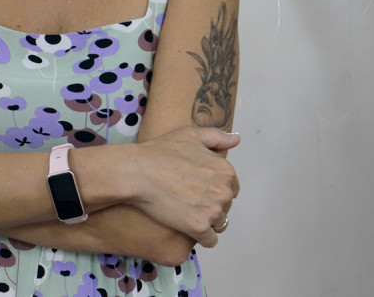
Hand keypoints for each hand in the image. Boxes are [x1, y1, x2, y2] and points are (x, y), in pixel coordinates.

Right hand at [130, 126, 238, 247]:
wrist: (137, 172)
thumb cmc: (160, 151)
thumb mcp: (189, 134)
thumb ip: (217, 137)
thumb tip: (237, 139)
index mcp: (226, 171)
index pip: (231, 187)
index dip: (213, 186)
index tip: (195, 185)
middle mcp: (225, 192)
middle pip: (225, 206)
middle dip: (210, 203)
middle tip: (187, 197)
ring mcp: (213, 211)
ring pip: (219, 224)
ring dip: (206, 221)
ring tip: (185, 212)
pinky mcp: (199, 228)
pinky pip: (209, 240)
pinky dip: (200, 236)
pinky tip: (186, 227)